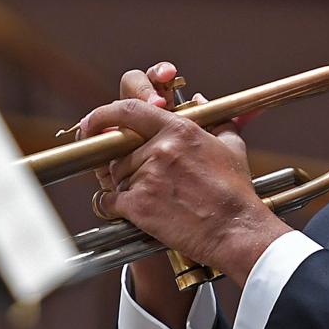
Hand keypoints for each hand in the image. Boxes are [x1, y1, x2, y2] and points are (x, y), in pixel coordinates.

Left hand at [82, 87, 290, 288]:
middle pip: (120, 151)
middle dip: (127, 164)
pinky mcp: (137, 205)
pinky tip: (140, 210)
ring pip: (115, 176)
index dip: (105, 114)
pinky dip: (118, 207)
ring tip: (155, 196)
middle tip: (145, 177)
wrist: (233, 229)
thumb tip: (200, 100)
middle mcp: (160, 149)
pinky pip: (110, 201)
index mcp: (180, 130)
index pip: (130, 110)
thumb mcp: (231, 146)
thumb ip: (214, 118)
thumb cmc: (234, 189)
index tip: (93, 121)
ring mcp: (147, 177)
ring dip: (126, 186)